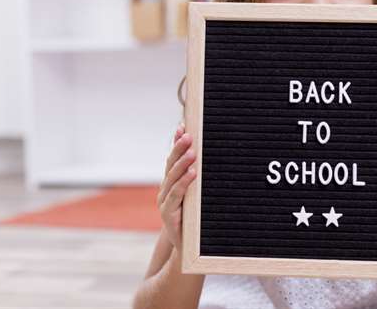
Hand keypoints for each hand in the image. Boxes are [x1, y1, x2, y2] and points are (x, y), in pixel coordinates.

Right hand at [157, 122, 196, 249]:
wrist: (190, 251)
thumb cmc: (196, 221)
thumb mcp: (198, 197)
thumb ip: (199, 180)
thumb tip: (211, 157)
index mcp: (171, 184)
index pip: (172, 158)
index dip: (176, 141)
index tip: (182, 124)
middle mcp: (165, 191)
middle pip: (170, 165)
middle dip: (179, 148)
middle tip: (188, 134)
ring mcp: (165, 203)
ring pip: (172, 178)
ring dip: (182, 163)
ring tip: (192, 151)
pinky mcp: (168, 216)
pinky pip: (176, 196)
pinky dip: (184, 183)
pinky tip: (193, 173)